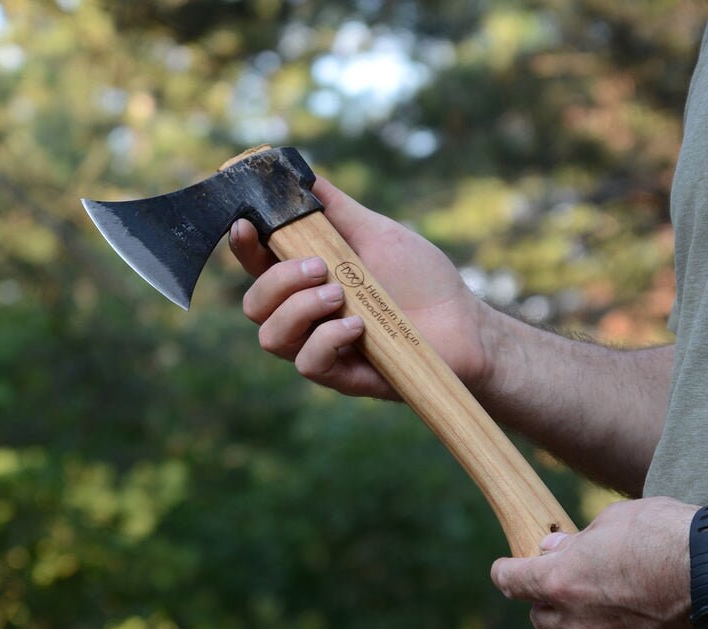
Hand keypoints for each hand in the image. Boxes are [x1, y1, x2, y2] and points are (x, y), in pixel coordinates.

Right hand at [230, 177, 489, 399]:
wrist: (465, 324)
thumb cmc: (422, 279)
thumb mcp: (377, 233)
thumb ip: (337, 208)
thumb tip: (302, 174)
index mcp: (307, 278)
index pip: (257, 264)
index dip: (243, 245)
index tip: (247, 223)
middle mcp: (305, 315)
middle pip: (253, 305)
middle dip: (277, 281)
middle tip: (321, 268)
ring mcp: (320, 346)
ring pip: (271, 336)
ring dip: (298, 309)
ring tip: (339, 294)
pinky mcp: (341, 375)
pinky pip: (307, 363)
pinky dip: (325, 339)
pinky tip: (358, 326)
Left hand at [490, 497, 707, 628]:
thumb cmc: (667, 534)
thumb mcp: (614, 520)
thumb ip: (577, 540)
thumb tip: (553, 550)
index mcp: (563, 581)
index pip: (512, 582)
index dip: (504, 573)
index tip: (504, 568)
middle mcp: (579, 620)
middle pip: (541, 618)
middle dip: (545, 601)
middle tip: (563, 579)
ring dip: (586, 615)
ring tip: (616, 589)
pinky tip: (643, 608)